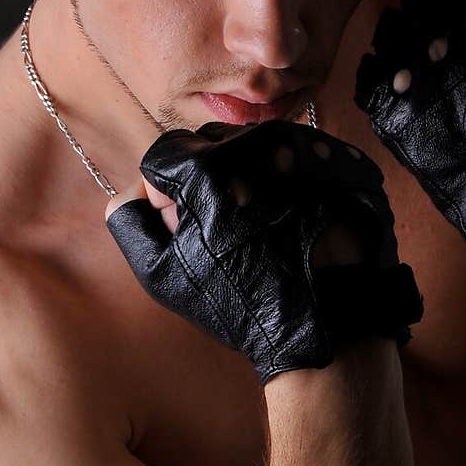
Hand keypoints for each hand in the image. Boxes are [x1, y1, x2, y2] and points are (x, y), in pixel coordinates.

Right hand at [104, 119, 423, 385]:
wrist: (329, 323)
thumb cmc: (242, 303)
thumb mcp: (162, 273)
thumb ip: (129, 218)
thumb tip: (141, 185)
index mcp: (207, 167)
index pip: (165, 154)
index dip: (167, 194)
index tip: (188, 227)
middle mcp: (256, 142)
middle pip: (209, 142)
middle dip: (206, 179)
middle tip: (224, 229)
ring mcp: (302, 144)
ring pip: (252, 144)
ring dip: (246, 175)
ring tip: (262, 226)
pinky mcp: (336, 155)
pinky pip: (292, 152)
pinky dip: (285, 177)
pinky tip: (292, 219)